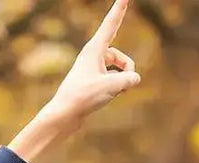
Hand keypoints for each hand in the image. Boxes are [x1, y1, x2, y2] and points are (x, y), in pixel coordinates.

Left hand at [47, 0, 140, 124]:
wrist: (63, 115)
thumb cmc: (82, 98)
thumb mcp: (110, 87)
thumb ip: (128, 79)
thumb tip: (135, 79)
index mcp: (94, 49)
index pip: (110, 24)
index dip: (119, 9)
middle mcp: (92, 56)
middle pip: (119, 56)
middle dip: (127, 68)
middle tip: (127, 83)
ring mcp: (92, 69)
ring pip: (116, 70)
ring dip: (121, 81)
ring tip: (114, 94)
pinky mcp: (92, 82)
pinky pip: (110, 80)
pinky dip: (114, 88)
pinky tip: (109, 98)